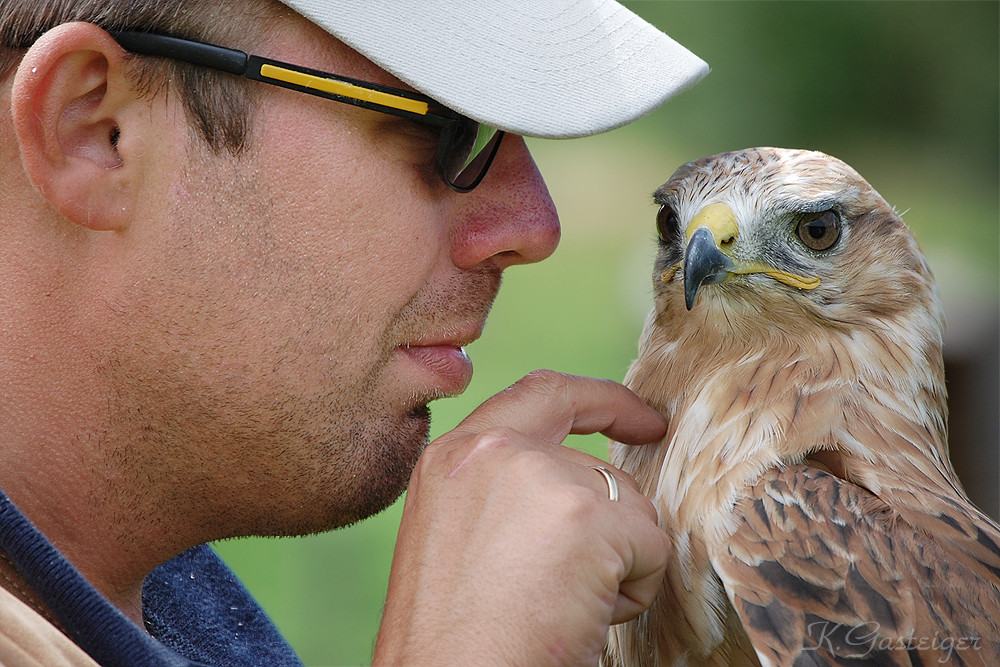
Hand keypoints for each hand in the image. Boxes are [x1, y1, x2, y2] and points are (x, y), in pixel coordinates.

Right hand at [373, 370, 669, 665]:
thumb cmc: (455, 641)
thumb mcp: (459, 537)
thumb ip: (507, 492)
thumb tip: (591, 487)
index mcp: (453, 458)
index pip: (540, 394)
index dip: (599, 399)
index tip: (642, 418)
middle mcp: (492, 452)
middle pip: (596, 469)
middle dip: (606, 530)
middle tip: (570, 594)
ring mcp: (539, 476)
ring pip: (628, 507)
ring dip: (613, 565)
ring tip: (557, 610)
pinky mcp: (585, 516)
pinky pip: (651, 547)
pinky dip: (633, 592)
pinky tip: (580, 619)